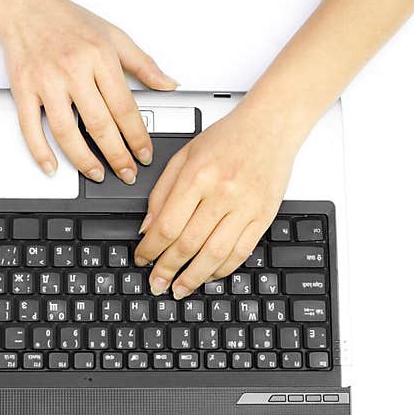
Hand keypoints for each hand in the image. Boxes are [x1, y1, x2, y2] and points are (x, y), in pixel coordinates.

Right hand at [0, 0, 176, 181]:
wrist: (24, 7)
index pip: (125, 108)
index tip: (144, 154)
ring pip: (67, 132)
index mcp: (99, 57)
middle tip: (127, 173)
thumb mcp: (114, 36)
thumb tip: (169, 84)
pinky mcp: (23, 90)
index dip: (137, 137)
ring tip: (97, 173)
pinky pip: (31, 127)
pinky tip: (52, 166)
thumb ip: (143, 64)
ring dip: (84, 160)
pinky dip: (40, 151)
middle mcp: (73, 70)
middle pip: (99, 125)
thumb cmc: (68, 21)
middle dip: (117, 156)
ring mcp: (46, 82)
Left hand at [134, 105, 300, 298]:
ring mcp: (245, 207)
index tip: (142, 260)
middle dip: (167, 269)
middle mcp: (222, 193)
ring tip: (180, 288)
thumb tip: (146, 229)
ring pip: (215, 254)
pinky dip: (222, 269)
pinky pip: (241, 252)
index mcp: (198, 176)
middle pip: (188, 244)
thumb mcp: (184, 156)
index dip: (150, 249)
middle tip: (156, 283)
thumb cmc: (227, 139)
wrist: (271, 126)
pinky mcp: (264, 216)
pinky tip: (208, 276)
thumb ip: (161, 192)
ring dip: (194, 277)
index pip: (167, 225)